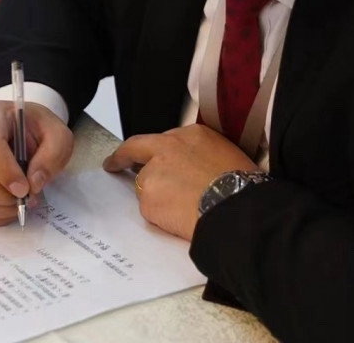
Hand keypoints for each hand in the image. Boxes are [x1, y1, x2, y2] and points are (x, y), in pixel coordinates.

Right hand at [0, 99, 73, 225]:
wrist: (24, 129)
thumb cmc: (38, 128)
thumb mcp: (57, 134)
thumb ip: (52, 154)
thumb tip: (34, 183)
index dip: (5, 171)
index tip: (24, 189)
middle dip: (1, 194)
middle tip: (26, 200)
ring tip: (22, 203)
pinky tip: (9, 210)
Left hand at [103, 124, 258, 240]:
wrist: (235, 207)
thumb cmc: (240, 183)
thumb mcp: (226, 154)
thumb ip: (201, 153)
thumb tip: (196, 165)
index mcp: (190, 135)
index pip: (164, 138)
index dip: (155, 148)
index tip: (147, 152)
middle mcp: (168, 148)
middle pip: (136, 148)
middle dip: (122, 156)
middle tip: (114, 164)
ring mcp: (154, 172)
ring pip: (145, 184)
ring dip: (155, 194)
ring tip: (180, 209)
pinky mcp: (147, 197)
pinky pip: (150, 207)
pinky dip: (160, 214)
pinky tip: (179, 219)